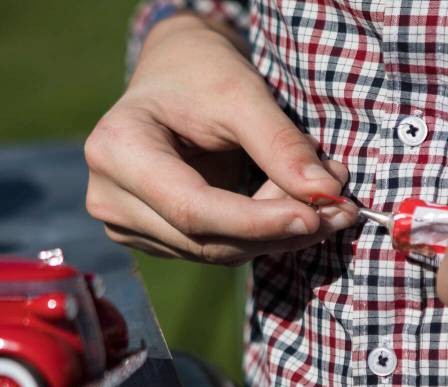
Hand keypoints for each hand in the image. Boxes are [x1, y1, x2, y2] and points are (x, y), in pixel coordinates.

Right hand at [84, 13, 356, 265]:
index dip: (257, 221)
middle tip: (338, 206)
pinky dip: (257, 235)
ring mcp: (123, 224)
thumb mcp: (242, 94)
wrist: (174, 75)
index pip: (193, 208)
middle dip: (276, 229)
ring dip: (273, 235)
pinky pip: (211, 250)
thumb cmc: (200, 73)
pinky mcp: (148, 237)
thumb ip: (280, 145)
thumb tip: (325, 195)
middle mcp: (109, 197)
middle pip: (204, 239)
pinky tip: (288, 208)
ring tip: (319, 199)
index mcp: (117, 151)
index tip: (315, 217)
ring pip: (212, 252)